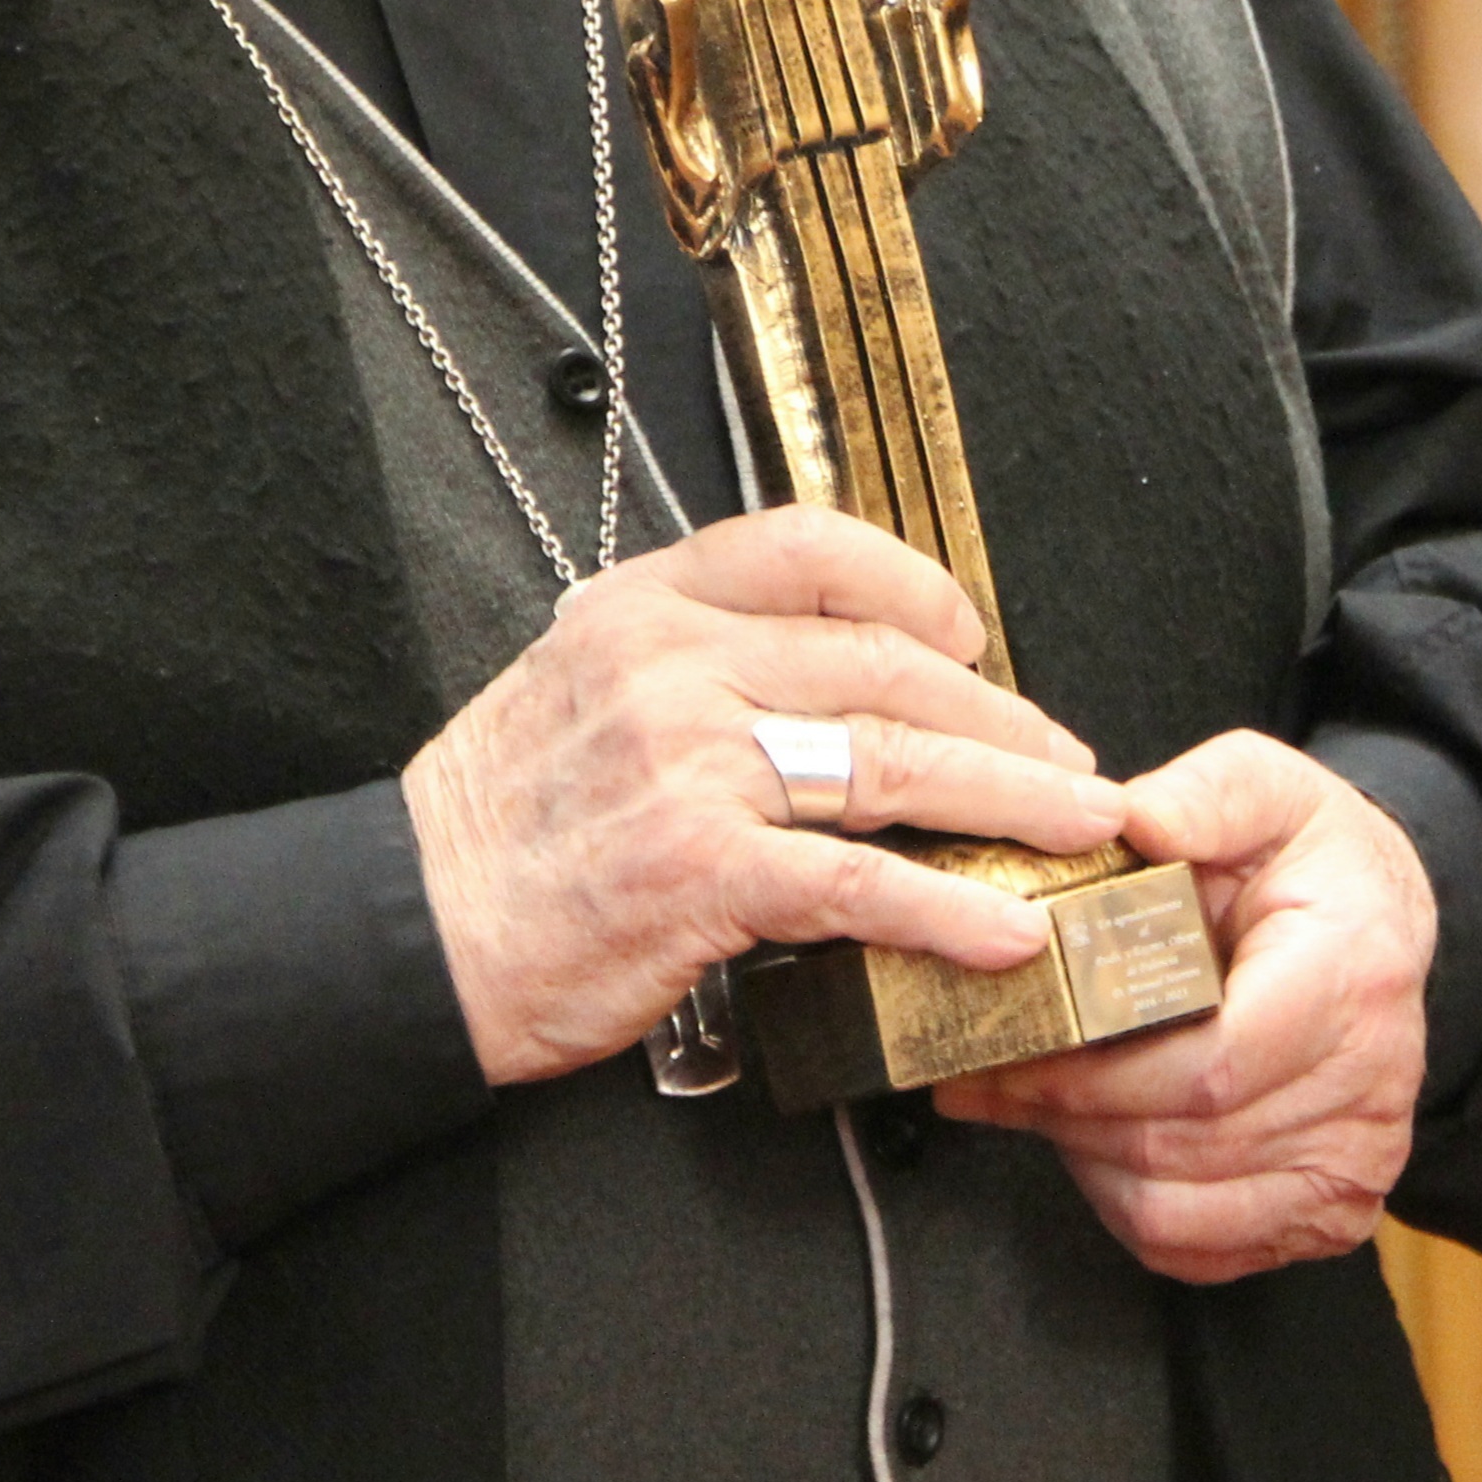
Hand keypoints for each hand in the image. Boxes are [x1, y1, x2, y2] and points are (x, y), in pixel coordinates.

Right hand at [400, 510, 1129, 1086]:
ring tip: (1079, 827)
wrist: (402, 933)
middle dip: (1000, 719)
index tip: (974, 633)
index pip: (811, 548)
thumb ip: (695, 665)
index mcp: (644, 606)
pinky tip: (1006, 930)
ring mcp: (688, 764)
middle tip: (1068, 760)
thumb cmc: (495, 830)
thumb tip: (832, 687)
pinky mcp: (699, 871)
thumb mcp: (580, 689)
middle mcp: (674, 666)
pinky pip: (857, 884)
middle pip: (884, 668)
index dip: (915, 584)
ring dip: (1010, 801)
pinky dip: (948, 911)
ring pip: (893, 764)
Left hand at [930, 729, 1431, 1282]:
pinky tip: (1096, 1142)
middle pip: (1180, 1144)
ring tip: (1031, 1104)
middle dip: (1063, 1116)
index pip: (1212, 1066)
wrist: (1385, 923)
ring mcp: (1358, 1158)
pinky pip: (1198, 1245)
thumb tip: (1133, 820)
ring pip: (1176, 1208)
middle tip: (984, 1077)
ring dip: (1084, 1162)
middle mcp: (1371, 1082)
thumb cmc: (1312, 858)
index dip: (1094, 1075)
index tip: (1009, 1052)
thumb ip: (1202, 796)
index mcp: (1352, 975)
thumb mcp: (1266, 786)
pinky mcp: (1335, 1210)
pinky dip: (1127, 1204)